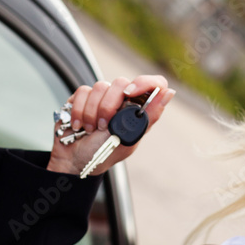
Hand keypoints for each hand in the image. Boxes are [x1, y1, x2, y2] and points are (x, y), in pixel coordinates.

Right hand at [47, 75, 174, 175]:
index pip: (154, 84)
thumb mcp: (129, 138)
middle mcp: (122, 101)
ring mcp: (102, 98)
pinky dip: (79, 111)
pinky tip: (79, 125)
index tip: (130, 93)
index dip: (145, 83)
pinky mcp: (83, 97)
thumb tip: (169, 93)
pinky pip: (83, 92)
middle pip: (121, 83)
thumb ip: (149, 116)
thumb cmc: (103, 154)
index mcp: (138, 110)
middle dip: (109, 106)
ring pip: (100, 86)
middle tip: (104, 126)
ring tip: (91, 129)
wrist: (75, 162)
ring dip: (92, 112)